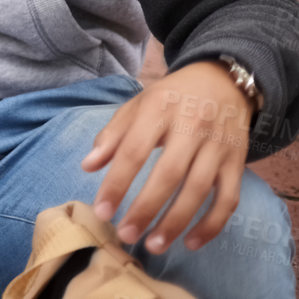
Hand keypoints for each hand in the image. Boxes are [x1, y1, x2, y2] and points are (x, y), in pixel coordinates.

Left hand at [84, 60, 253, 252]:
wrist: (221, 81)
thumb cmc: (170, 98)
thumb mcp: (137, 105)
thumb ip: (112, 135)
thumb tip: (87, 166)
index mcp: (159, 109)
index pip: (134, 150)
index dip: (116, 183)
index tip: (102, 211)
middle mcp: (191, 127)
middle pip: (168, 174)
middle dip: (146, 209)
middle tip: (126, 234)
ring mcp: (218, 146)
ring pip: (199, 191)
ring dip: (176, 223)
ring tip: (153, 245)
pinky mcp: (238, 162)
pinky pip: (228, 199)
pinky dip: (212, 224)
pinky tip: (192, 242)